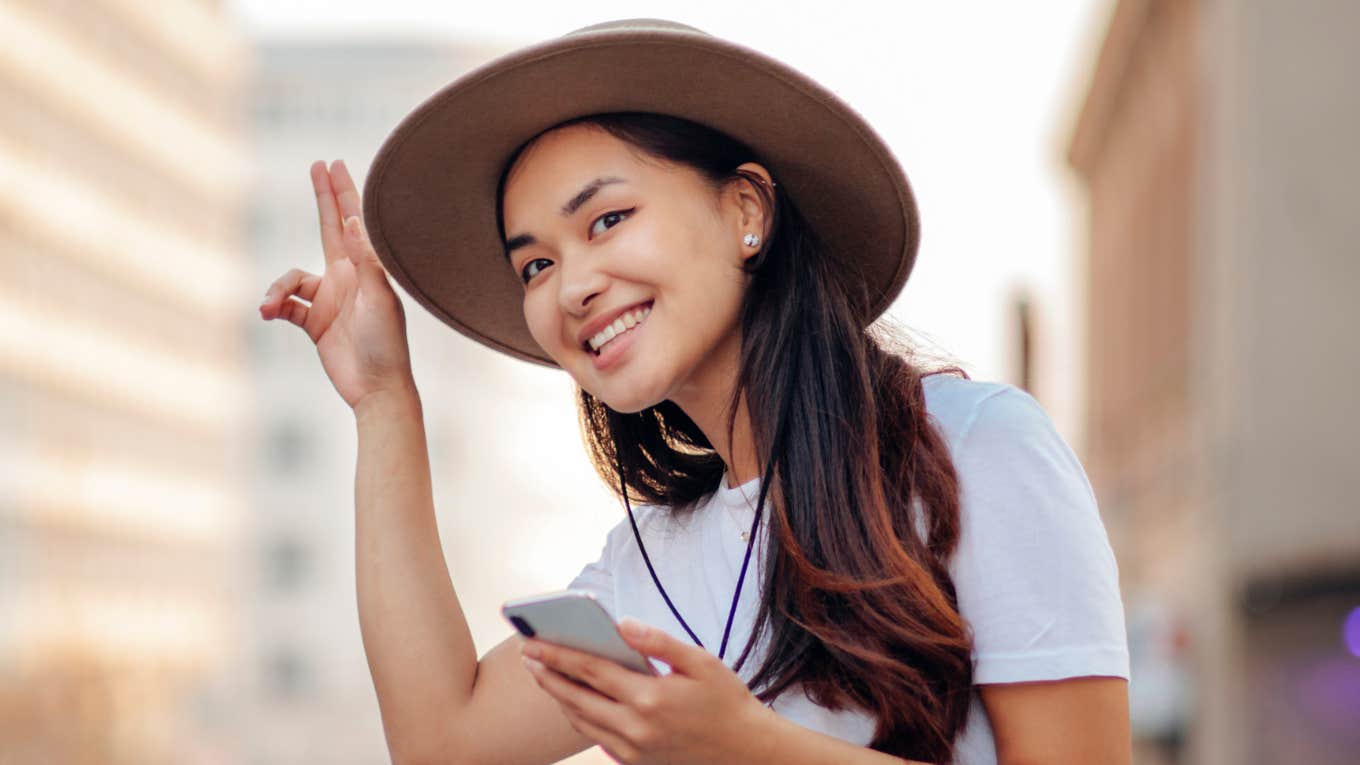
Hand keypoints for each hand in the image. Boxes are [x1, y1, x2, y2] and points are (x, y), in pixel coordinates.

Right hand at [259, 160, 414, 410]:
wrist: (377, 389)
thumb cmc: (386, 344)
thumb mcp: (378, 300)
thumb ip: (366, 261)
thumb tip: (352, 220)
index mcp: (364, 270)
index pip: (351, 221)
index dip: (343, 191)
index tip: (333, 163)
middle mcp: (346, 279)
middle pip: (328, 229)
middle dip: (322, 198)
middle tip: (316, 167)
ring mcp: (329, 300)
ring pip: (292, 278)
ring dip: (277, 289)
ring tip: (272, 307)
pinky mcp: (314, 323)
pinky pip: (286, 305)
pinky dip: (275, 306)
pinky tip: (268, 314)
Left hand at [520, 617, 776, 764]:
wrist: (745, 752)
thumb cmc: (726, 701)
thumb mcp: (701, 662)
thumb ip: (659, 642)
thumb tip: (622, 624)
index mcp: (650, 698)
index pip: (591, 671)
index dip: (558, 654)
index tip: (533, 641)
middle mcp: (636, 728)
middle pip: (576, 698)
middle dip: (548, 675)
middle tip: (527, 656)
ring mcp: (633, 750)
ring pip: (582, 722)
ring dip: (559, 698)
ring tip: (544, 675)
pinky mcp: (636, 764)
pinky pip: (597, 739)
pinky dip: (580, 718)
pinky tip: (574, 702)